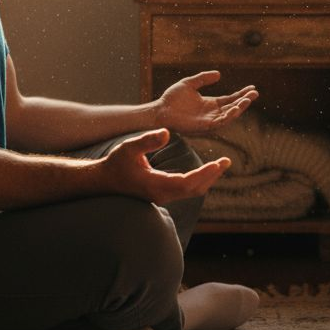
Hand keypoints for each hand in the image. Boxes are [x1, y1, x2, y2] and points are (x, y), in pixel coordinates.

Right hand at [99, 128, 229, 202]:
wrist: (103, 180)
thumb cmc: (115, 163)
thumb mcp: (128, 148)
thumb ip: (147, 140)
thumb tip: (166, 132)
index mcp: (155, 185)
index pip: (187, 183)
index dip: (205, 173)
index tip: (219, 163)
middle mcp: (162, 194)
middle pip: (194, 189)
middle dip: (211, 176)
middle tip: (226, 161)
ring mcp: (162, 196)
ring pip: (191, 191)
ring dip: (207, 179)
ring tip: (220, 165)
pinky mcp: (162, 194)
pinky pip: (186, 190)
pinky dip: (198, 180)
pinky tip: (205, 169)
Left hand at [154, 71, 257, 133]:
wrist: (159, 110)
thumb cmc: (171, 99)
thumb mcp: (189, 84)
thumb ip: (203, 78)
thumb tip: (219, 74)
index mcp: (210, 104)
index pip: (230, 99)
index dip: (241, 94)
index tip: (252, 88)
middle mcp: (212, 113)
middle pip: (233, 107)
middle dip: (244, 101)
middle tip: (255, 93)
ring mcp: (208, 121)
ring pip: (229, 116)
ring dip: (239, 109)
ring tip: (247, 100)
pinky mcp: (203, 127)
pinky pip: (219, 123)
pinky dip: (228, 117)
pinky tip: (234, 109)